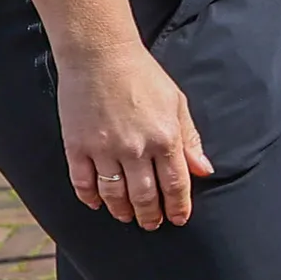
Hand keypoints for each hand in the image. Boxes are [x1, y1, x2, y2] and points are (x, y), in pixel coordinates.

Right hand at [58, 37, 210, 229]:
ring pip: (114, 195)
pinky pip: (83, 182)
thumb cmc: (143, 76)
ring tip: (127, 217)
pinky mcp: (76, 146)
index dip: (178, 207)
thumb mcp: (176, 103)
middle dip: (151, 216)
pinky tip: (97, 203)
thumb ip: (190, 139)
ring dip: (122, 211)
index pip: (176, 184)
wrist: (99, 55)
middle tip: (152, 225)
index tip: (179, 219)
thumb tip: (204, 170)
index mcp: (165, 137)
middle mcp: (135, 148)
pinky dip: (90, 198)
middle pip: (145, 196)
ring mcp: (103, 149)